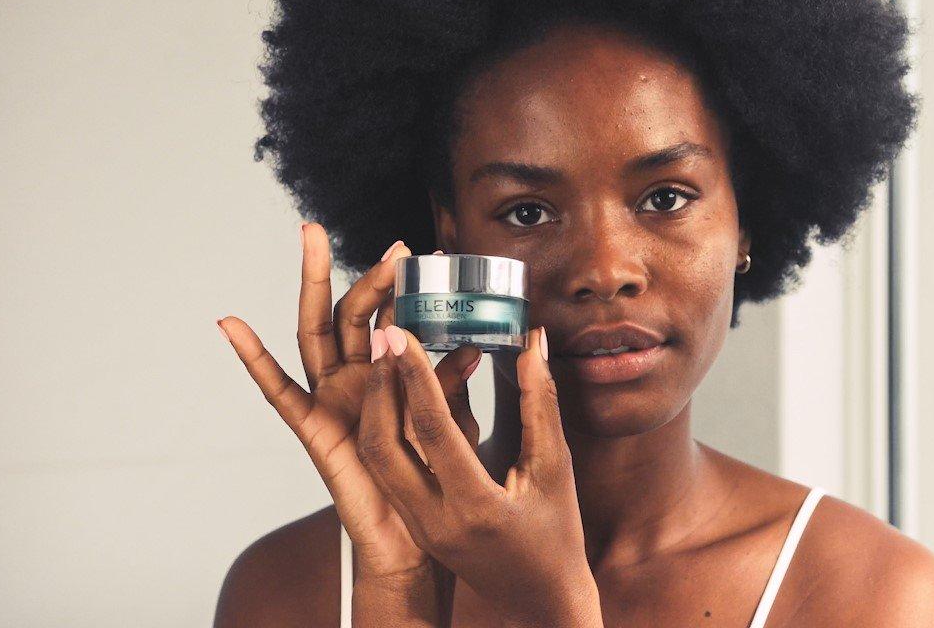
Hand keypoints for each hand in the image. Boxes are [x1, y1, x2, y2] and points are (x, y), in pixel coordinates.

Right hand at [218, 222, 482, 624]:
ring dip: (314, 285)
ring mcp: (328, 398)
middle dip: (363, 273)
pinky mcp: (313, 428)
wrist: (414, 537)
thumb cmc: (431, 476)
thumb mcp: (449, 421)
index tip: (420, 250)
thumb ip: (448, 383)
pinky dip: (253, 358)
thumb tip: (471, 347)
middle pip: (350, 312)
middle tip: (388, 243)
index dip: (400, 284)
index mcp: (383, 373)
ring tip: (312, 240)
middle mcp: (352, 378)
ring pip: (317, 332)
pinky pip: (278, 391)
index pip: (387, 315)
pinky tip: (230, 324)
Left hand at [359, 323, 602, 627]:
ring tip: (389, 360)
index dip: (415, 376)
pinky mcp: (413, 527)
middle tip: (386, 338)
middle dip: (381, 386)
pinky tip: (401, 397)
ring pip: (376, 459)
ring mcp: (418, 528)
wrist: (541, 599)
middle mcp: (435, 521)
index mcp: (475, 507)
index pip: (432, 430)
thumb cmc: (556, 537)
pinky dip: (388, 430)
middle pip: (383, 445)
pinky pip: (388, 472)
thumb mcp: (556, 468)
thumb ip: (541, 404)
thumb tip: (533, 345)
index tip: (402, 334)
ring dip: (378, 406)